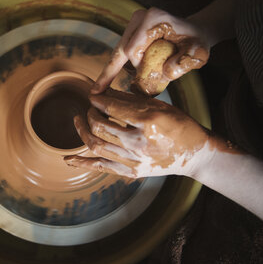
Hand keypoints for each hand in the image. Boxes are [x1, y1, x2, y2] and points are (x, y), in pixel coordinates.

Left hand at [64, 89, 211, 178]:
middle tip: (90, 108)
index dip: (98, 99)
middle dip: (90, 114)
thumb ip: (129, 100)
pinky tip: (68, 159)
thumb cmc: (178, 125)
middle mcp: (139, 142)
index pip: (112, 107)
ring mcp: (134, 160)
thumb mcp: (158, 106)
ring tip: (78, 121)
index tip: (92, 95)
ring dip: (82, 131)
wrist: (194, 155)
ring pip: (96, 145)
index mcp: (148, 121)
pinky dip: (82, 162)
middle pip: (99, 126)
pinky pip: (101, 167)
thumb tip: (102, 91)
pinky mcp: (131, 172)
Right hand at [91, 7, 210, 93]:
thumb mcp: (196, 54)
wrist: (195, 32)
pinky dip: (117, 67)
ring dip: (117, 70)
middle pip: (120, 50)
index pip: (132, 49)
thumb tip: (164, 73)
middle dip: (110, 72)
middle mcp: (139, 18)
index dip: (137, 67)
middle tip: (96, 92)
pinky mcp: (130, 31)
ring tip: (106, 87)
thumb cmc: (196, 43)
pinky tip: (108, 81)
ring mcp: (133, 24)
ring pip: (118, 52)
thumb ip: (182, 64)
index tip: (150, 77)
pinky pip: (120, 52)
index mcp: (153, 19)